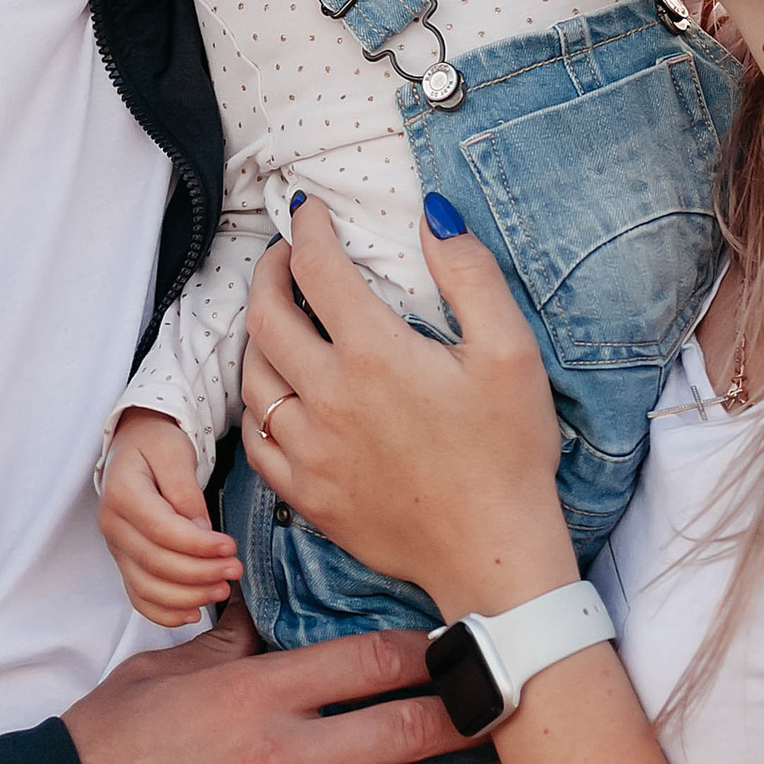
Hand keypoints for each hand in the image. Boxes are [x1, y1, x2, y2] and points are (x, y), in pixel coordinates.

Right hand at [61, 603, 519, 763]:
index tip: (467, 652)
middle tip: (519, 713)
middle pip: (407, 728)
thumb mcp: (160, 677)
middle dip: (472, 719)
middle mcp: (282, 755)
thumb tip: (265, 619)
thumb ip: (226, 648)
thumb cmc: (101, 756)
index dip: (430, 654)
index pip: (370, 659)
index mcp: (254, 690)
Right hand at [99, 407, 239, 625]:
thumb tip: (200, 529)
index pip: (161, 530)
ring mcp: (116, 547)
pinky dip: (164, 613)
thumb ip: (185, 489)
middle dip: (200, 573)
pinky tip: (193, 612)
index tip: (230, 547)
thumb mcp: (174, 451)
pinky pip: (138, 597)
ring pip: (147, 587)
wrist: (135, 446)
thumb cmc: (157, 444)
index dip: (197, 545)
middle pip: (155, 563)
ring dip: (188, 596)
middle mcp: (112, 525)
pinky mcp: (125, 561)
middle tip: (235, 570)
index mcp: (122, 493)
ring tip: (222, 589)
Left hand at [238, 198, 577, 619]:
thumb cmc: (509, 453)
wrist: (493, 554)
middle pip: (265, 317)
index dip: (306, 228)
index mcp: (373, 354)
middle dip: (267, 272)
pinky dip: (260, 405)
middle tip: (283, 255)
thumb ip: (469, 274)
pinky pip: (258, 440)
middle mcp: (327, 398)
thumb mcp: (511, 351)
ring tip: (279, 318)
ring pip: (253, 377)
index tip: (307, 210)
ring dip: (259, 335)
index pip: (316, 269)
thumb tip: (433, 215)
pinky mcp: (307, 495)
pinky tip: (280, 394)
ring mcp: (310, 451)